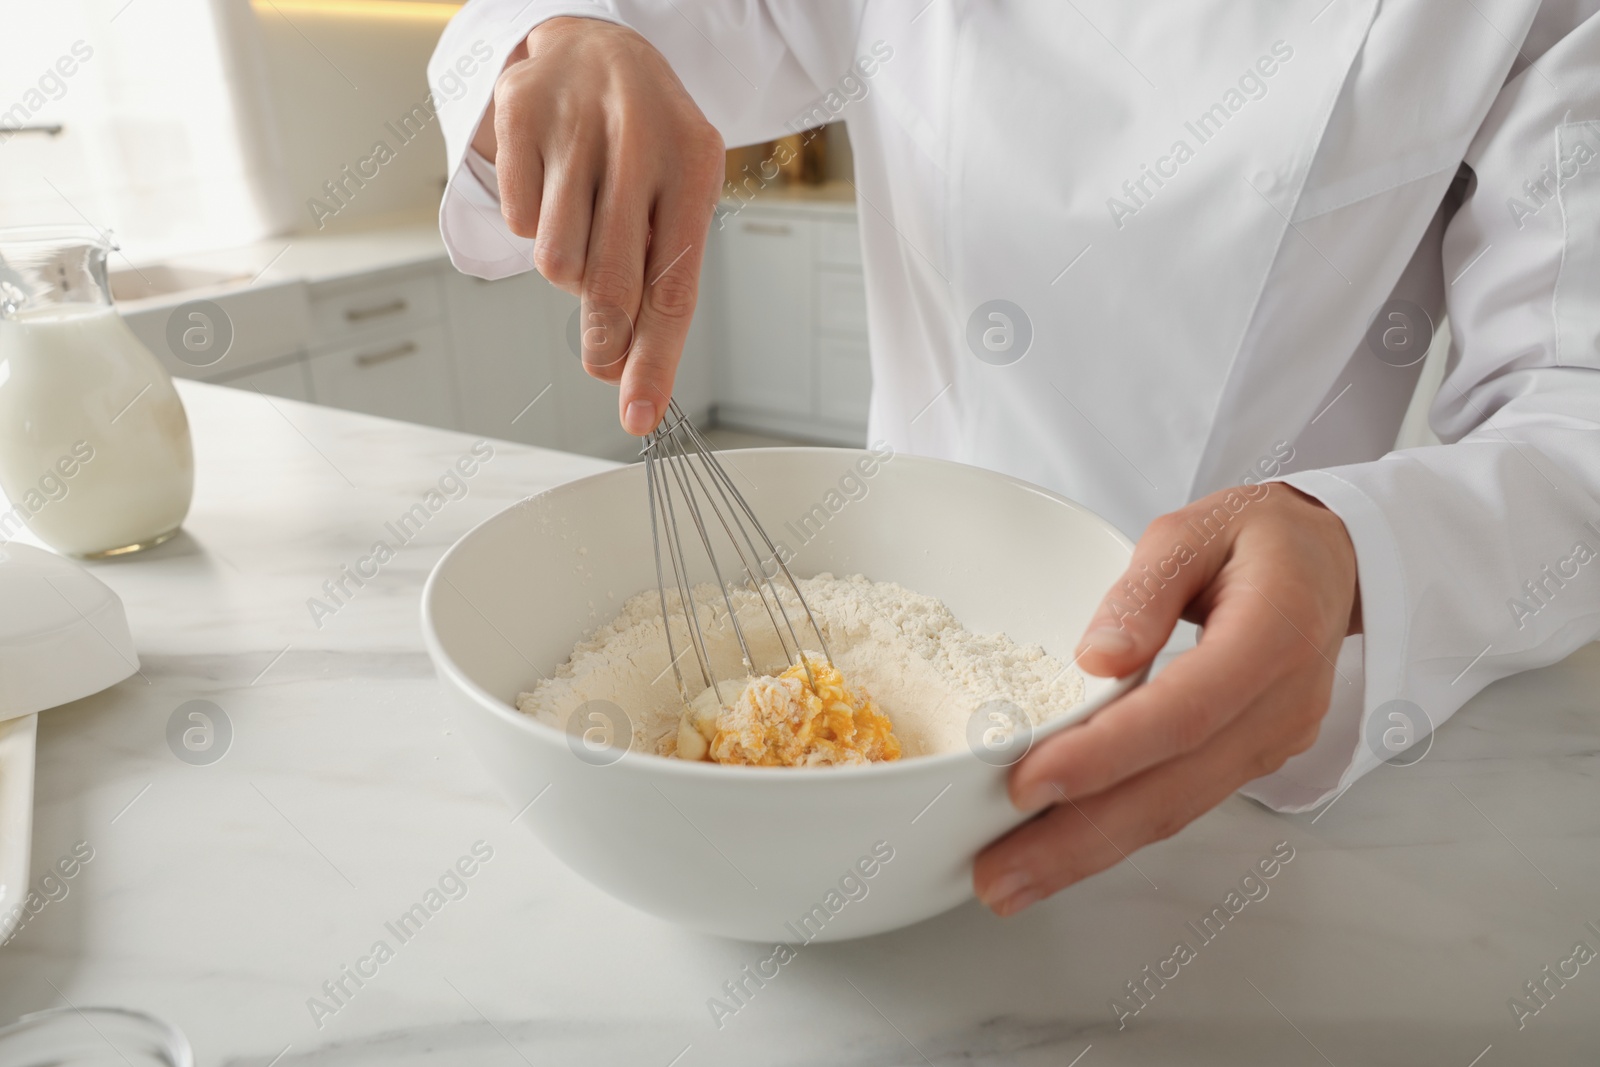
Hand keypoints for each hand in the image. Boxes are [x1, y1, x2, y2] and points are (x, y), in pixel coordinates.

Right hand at [473, 17, 725, 434]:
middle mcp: (639, 138)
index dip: (655, 360)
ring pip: (556, 260)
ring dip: (568, 269)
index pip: (673, 286)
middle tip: (600, 362)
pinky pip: (519, 221)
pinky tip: (554, 189)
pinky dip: (534, 223)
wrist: (595, 44)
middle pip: (611, 283)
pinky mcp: (520, 114)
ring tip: (585, 228)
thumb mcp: (677, 195)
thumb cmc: (647, 145)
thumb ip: (659, 277)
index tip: (639, 416)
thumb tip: (627, 371)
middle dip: (604, 337)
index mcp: (694, 162)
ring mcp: (576, 124)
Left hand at [973, 483, 1360, 914]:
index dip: (1106, 755)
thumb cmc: (1259, 537)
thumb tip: (1097, 657)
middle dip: (1077, 839)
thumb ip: (1146, 588)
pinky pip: (1181, 803)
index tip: (1029, 784)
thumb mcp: (1196, 529)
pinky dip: (1116, 833)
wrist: (1332, 562)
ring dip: (1087, 854)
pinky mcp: (1251, 760)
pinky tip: (1058, 852)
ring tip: (1008, 882)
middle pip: (1174, 789)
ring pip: (1176, 811)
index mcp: (1274, 635)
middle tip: (995, 876)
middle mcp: (1280, 706)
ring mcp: (1270, 743)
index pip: (1184, 712)